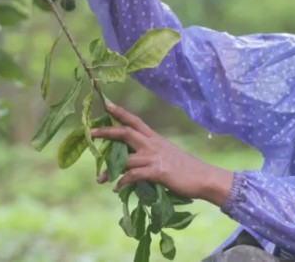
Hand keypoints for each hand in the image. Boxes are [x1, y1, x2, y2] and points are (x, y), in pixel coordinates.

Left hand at [92, 103, 234, 206]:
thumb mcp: (167, 155)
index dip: (120, 112)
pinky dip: (123, 182)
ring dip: (110, 169)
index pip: (135, 121)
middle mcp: (153, 144)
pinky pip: (133, 176)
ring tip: (100, 179)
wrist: (203, 177)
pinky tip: (117, 189)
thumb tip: (135, 162)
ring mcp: (154, 157)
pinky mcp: (157, 172)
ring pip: (125, 159)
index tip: (106, 104)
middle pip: (126, 132)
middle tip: (91, 132)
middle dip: (107, 131)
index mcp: (155, 139)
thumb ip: (150, 155)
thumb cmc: (185, 169)